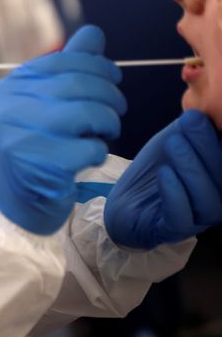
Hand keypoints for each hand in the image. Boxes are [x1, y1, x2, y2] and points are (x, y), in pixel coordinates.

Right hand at [0, 25, 126, 234]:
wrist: (11, 207)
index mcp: (3, 91)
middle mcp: (5, 110)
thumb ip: (65, 71)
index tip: (113, 78)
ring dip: (107, 123)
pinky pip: (90, 147)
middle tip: (116, 110)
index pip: (57, 62)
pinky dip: (98, 151)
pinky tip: (87, 157)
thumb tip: (93, 34)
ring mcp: (19, 138)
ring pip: (87, 113)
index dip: (95, 65)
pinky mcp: (39, 166)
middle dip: (108, 95)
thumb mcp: (40, 107)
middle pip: (75, 85)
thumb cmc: (31, 152)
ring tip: (103, 133)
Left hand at [104, 109, 221, 249]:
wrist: (124, 202)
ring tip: (174, 143)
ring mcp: (198, 219)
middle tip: (189, 122)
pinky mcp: (174, 231)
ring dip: (191, 167)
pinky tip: (166, 173)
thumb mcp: (174, 141)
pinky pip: (182, 217)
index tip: (203, 115)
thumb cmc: (156, 170)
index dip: (218, 140)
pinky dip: (175, 193)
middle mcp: (216, 200)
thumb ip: (192, 127)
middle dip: (207, 147)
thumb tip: (203, 105)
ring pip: (207, 198)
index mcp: (220, 179)